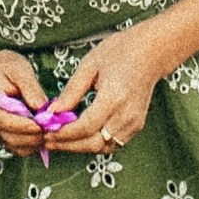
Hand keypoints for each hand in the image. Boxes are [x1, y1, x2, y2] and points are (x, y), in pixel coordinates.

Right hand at [0, 51, 53, 151]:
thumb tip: (43, 109)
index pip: (3, 121)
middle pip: (10, 138)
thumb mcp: (18, 69)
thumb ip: (30, 88)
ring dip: (35, 142)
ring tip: (50, 128)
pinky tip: (43, 131)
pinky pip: (19, 148)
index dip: (23, 126)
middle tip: (53, 127)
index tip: (42, 125)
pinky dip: (33, 144)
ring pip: (16, 147)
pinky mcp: (4, 137)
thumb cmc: (5, 68)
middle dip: (34, 136)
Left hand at [45, 26, 168, 153]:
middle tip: (47, 140)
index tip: (46, 131)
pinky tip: (79, 136)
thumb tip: (53, 112)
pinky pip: (112, 143)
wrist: (152, 51)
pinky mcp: (136, 126)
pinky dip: (94, 143)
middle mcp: (126, 115)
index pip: (85, 127)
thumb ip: (72, 91)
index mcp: (114, 98)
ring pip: (102, 147)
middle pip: (93, 143)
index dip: (63, 133)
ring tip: (59, 139)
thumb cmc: (122, 51)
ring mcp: (134, 123)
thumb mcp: (90, 64)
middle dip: (67, 145)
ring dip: (80, 147)